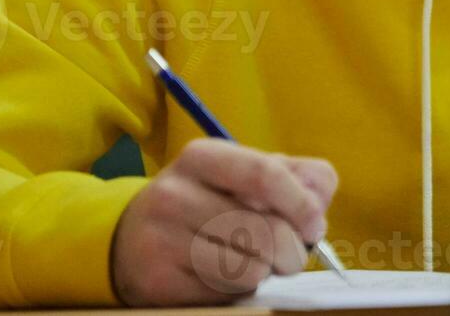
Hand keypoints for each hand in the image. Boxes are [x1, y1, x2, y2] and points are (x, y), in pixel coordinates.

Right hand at [110, 138, 338, 305]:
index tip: (316, 226)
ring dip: (264, 271)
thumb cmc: (206, 202)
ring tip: (252, 260)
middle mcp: (175, 194)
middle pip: (263, 230)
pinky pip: (224, 293)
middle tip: (291, 256)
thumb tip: (319, 206)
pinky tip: (222, 275)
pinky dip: (237, 289)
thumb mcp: (243, 175)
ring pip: (247, 267)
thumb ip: (294, 177)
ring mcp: (161, 239)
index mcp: (202, 157)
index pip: (265, 175)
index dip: (301, 204)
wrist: (130, 238)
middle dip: (292, 251)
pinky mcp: (157, 282)